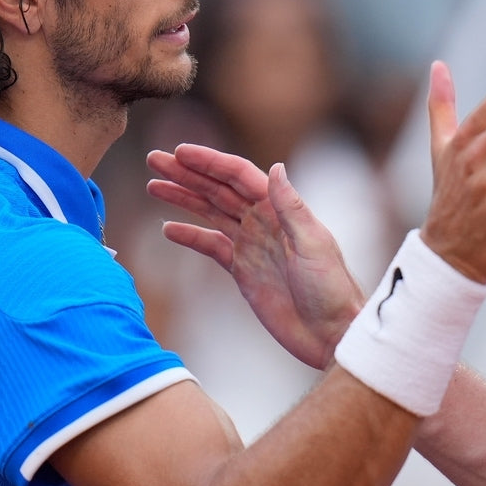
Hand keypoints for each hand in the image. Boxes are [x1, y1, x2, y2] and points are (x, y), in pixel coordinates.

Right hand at [148, 146, 363, 369]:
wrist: (330, 333)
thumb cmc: (330, 288)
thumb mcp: (313, 244)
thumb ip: (291, 207)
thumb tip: (276, 167)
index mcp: (279, 209)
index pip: (238, 176)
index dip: (209, 162)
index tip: (180, 152)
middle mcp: (263, 220)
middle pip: (218, 189)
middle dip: (187, 173)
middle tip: (155, 159)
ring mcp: (251, 244)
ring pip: (210, 212)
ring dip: (183, 197)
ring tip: (154, 184)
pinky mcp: (242, 269)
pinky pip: (211, 246)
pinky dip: (190, 236)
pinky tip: (168, 228)